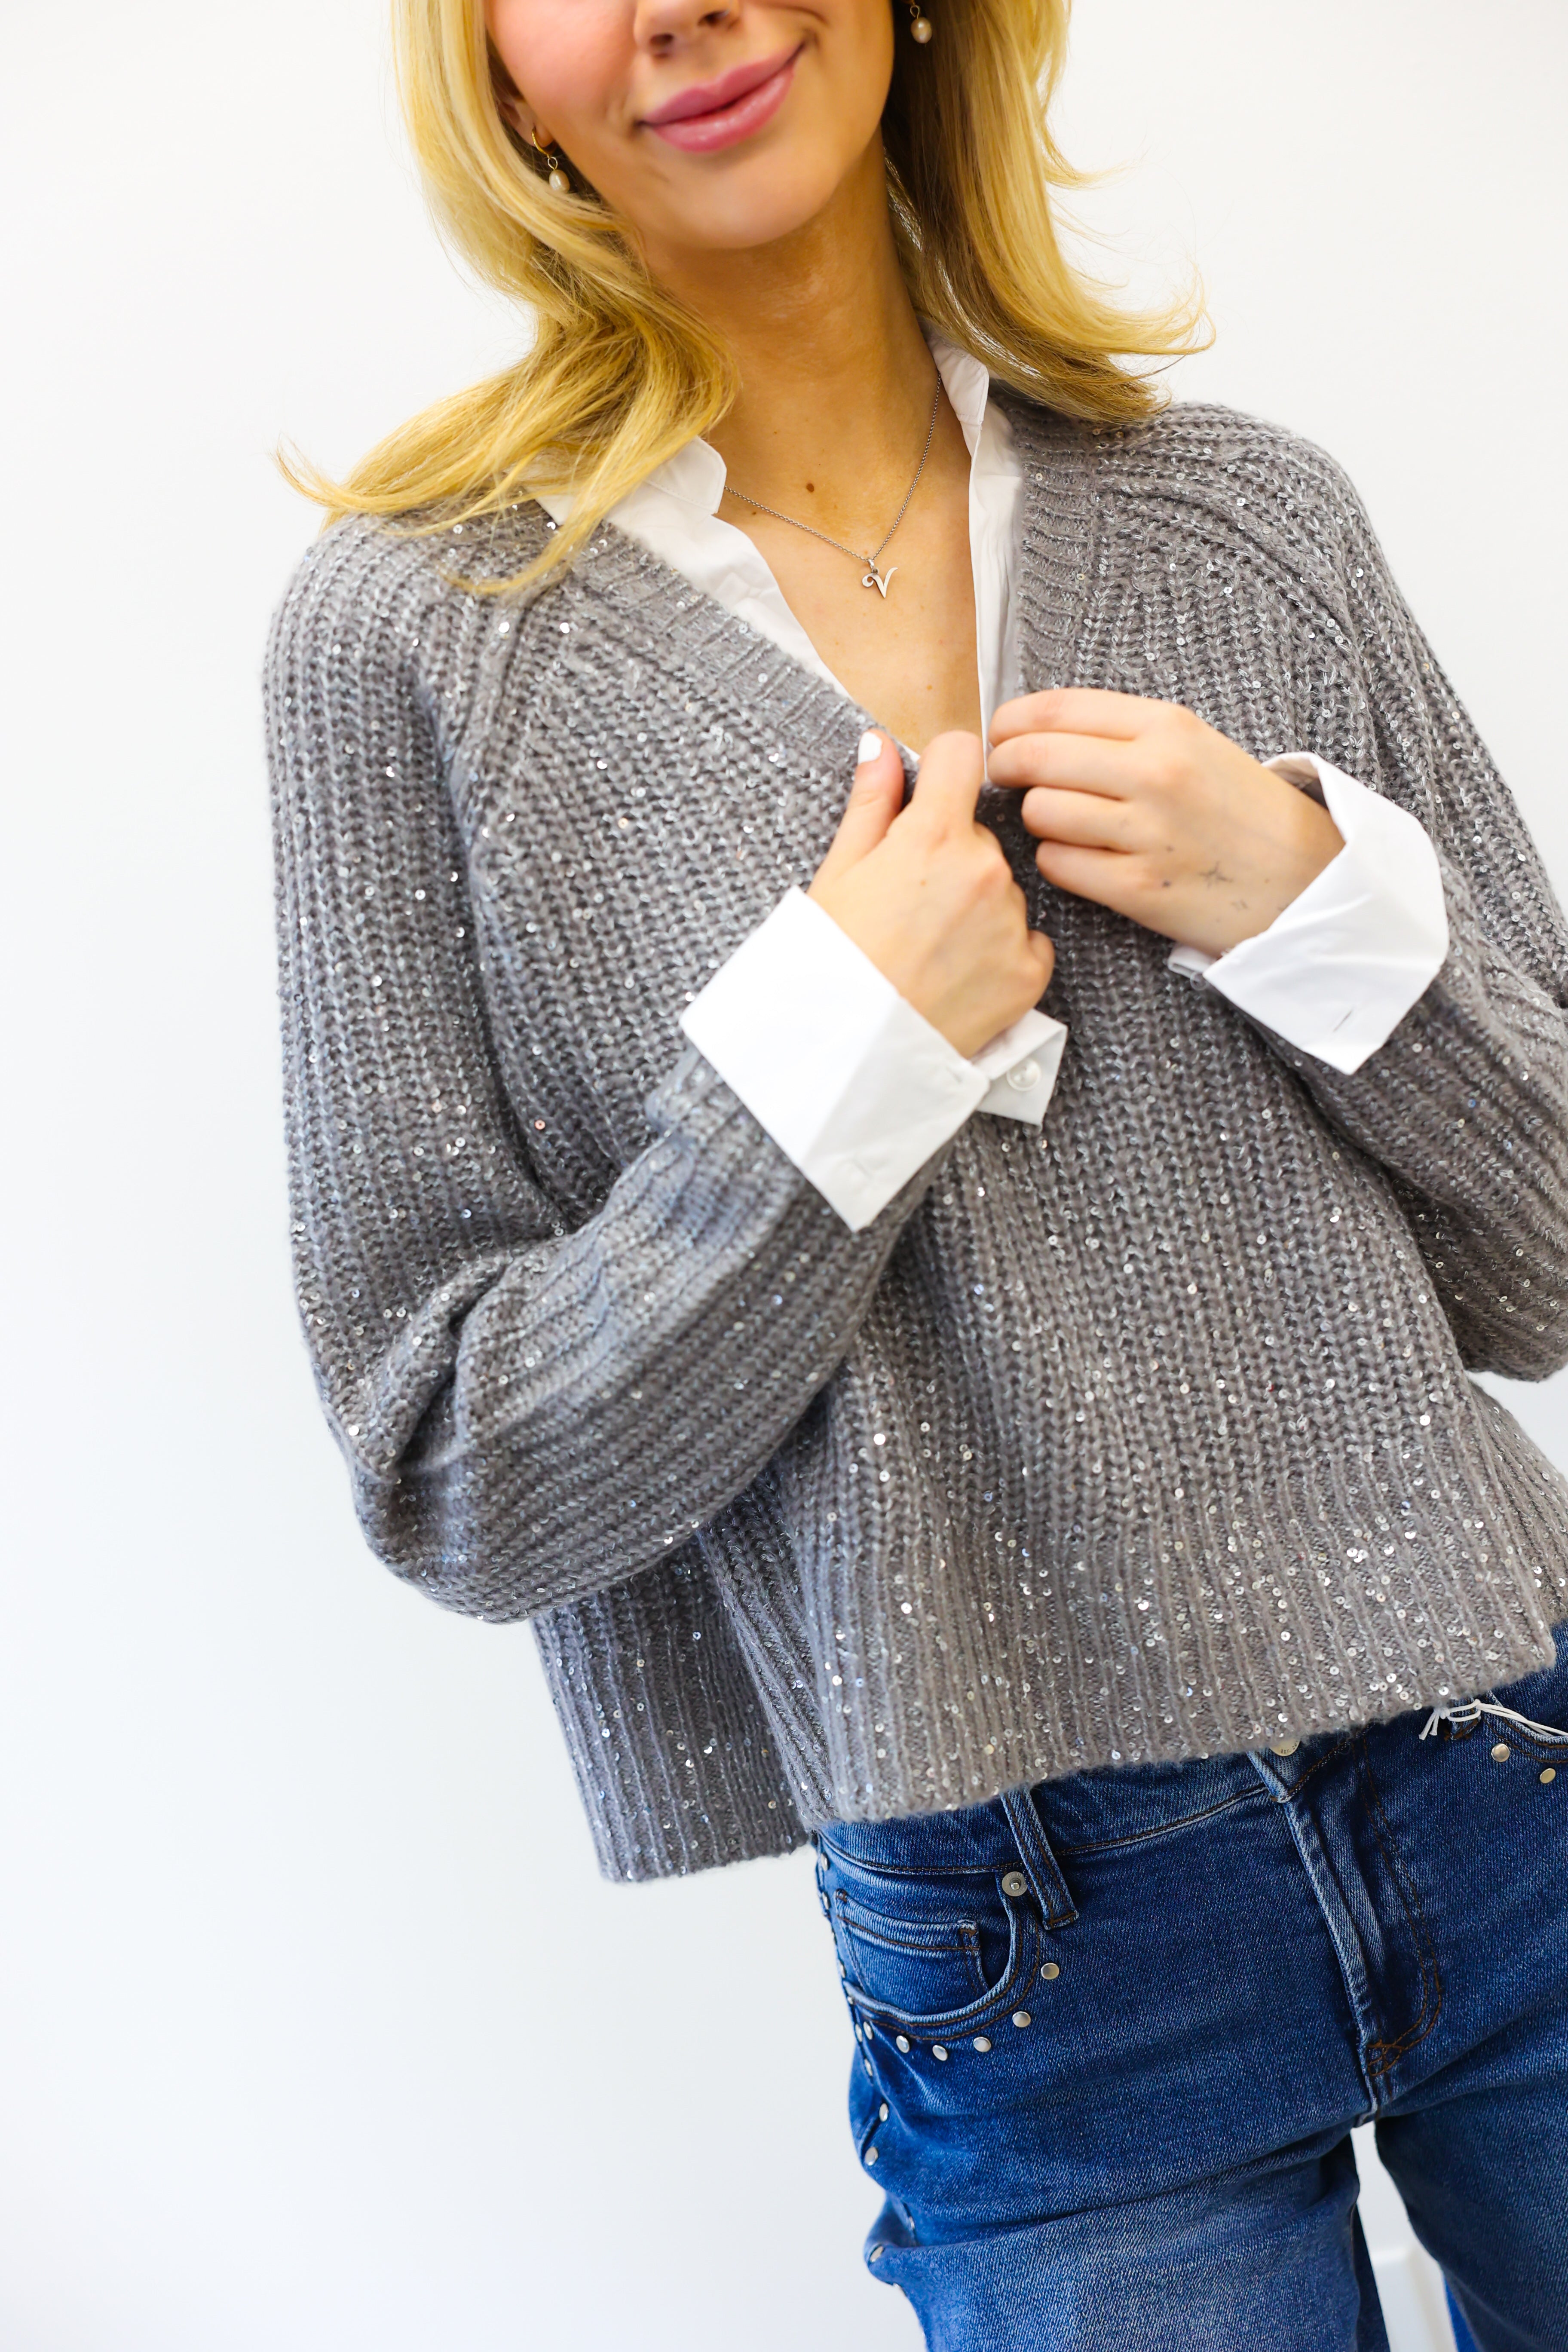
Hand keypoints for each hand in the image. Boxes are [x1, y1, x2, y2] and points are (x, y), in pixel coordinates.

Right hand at [808, 730, 1054, 1058]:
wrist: (849, 1050)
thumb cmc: (833, 959)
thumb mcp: (839, 871)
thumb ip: (871, 801)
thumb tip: (880, 745)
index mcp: (935, 835)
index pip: (963, 754)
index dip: (944, 767)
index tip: (933, 789)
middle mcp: (985, 870)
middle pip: (979, 834)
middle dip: (951, 855)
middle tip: (910, 904)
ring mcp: (1012, 922)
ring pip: (1002, 888)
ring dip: (976, 905)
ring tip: (931, 947)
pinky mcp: (1030, 972)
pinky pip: (1027, 941)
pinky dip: (1001, 952)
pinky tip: (959, 973)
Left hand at [986, 689, 1343, 957]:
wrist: (1302, 879)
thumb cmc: (1238, 810)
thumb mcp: (1194, 745)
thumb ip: (1122, 732)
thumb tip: (1036, 726)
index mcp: (1167, 726)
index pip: (1054, 709)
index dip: (1009, 722)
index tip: (999, 734)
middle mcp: (1156, 773)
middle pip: (1035, 757)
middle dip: (1007, 766)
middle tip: (1006, 776)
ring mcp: (1147, 832)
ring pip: (1039, 812)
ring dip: (1036, 818)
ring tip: (1059, 822)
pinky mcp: (1138, 887)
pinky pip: (1058, 864)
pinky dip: (1058, 861)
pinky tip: (1082, 858)